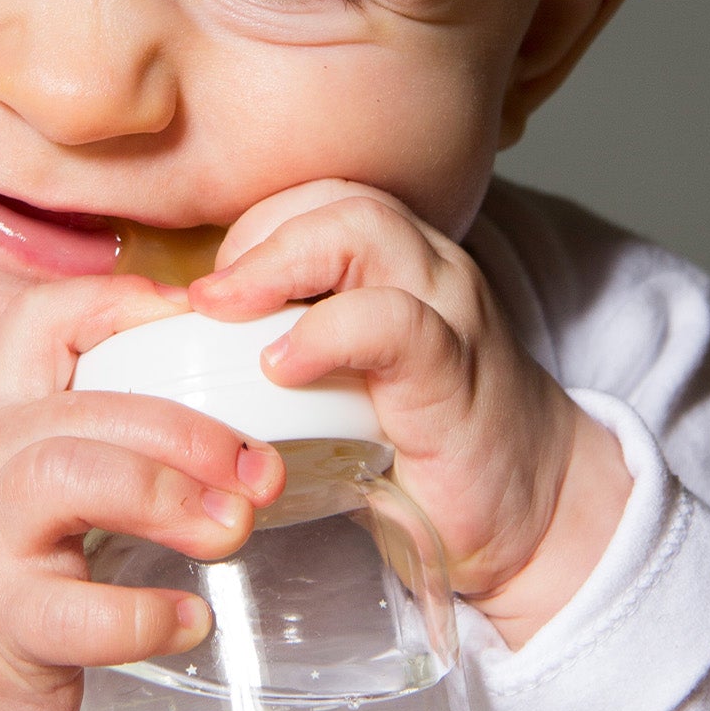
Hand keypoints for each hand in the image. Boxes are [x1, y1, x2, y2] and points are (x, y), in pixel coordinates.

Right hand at [0, 275, 283, 710]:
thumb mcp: (14, 475)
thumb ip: (93, 433)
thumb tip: (225, 414)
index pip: (43, 320)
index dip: (127, 306)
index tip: (206, 333)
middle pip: (89, 405)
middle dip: (191, 430)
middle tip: (260, 472)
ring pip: (71, 476)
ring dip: (168, 496)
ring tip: (232, 529)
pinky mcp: (4, 625)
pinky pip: (79, 611)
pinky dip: (148, 615)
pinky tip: (190, 621)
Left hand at [190, 181, 631, 648]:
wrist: (530, 514)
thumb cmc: (420, 445)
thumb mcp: (344, 380)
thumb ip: (286, 342)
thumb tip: (179, 346)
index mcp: (399, 264)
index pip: (317, 197)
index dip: (252, 227)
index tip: (206, 291)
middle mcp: (428, 269)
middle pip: (338, 197)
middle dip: (256, 234)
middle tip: (202, 300)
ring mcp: (449, 314)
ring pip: (366, 231)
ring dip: (278, 261)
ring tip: (223, 311)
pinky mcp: (456, 374)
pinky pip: (392, 322)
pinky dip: (325, 333)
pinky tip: (280, 366)